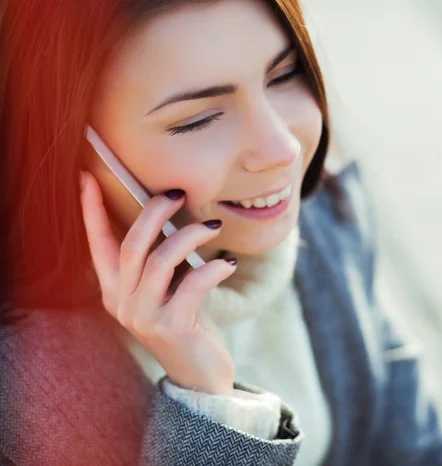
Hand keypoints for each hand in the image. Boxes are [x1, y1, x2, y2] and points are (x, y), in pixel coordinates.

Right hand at [79, 171, 236, 394]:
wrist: (200, 375)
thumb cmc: (186, 322)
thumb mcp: (167, 288)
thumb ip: (161, 261)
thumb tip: (172, 216)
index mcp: (116, 290)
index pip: (98, 244)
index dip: (92, 210)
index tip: (87, 177)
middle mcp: (122, 303)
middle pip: (132, 244)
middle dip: (154, 212)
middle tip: (178, 194)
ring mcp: (143, 317)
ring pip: (160, 260)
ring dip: (191, 236)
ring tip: (214, 227)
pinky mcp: (171, 327)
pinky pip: (193, 284)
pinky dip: (213, 267)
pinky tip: (228, 264)